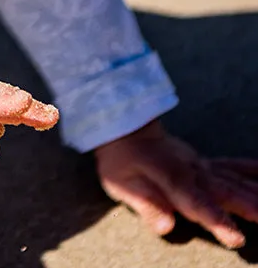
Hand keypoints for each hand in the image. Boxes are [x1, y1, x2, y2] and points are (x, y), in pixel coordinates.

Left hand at [95, 120, 257, 248]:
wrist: (124, 128)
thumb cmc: (122, 160)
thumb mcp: (121, 183)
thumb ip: (146, 204)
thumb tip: (165, 226)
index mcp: (171, 180)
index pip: (195, 202)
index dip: (215, 219)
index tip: (235, 236)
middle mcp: (192, 173)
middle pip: (224, 191)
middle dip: (249, 207)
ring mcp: (202, 167)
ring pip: (234, 180)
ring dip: (256, 193)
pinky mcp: (206, 164)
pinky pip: (233, 167)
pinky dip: (252, 171)